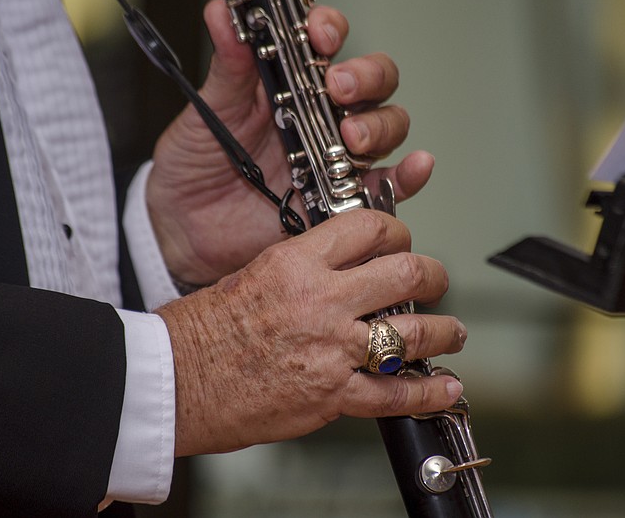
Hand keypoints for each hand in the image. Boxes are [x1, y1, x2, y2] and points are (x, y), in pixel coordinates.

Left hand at [145, 0, 434, 284]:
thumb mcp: (210, 109)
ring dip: (380, 125)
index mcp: (292, 83)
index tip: (319, 36)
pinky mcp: (343, 200)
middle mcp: (323, 116)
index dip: (332, 31)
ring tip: (351, 138)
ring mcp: (336, 157)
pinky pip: (390, 186)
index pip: (329, 42)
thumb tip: (222, 14)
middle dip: (366, 78)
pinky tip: (416, 165)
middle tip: (339, 90)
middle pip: (373, 82)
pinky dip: (410, 175)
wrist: (185, 227)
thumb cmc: (196, 164)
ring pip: (387, 127)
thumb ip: (227, 66)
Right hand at [156, 210, 464, 456]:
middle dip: (433, 275)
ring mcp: (331, 349)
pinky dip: (428, 393)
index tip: (401, 241)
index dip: (396, 231)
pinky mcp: (331, 395)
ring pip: (414, 333)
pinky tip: (446, 387)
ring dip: (443, 330)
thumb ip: (300, 270)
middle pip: (405, 273)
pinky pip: (395, 394)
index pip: (368, 229)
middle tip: (436, 280)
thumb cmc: (197, 332)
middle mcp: (321, 300)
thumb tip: (336, 273)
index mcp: (296, 262)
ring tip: (452, 332)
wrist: (172, 382)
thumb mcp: (250, 275)